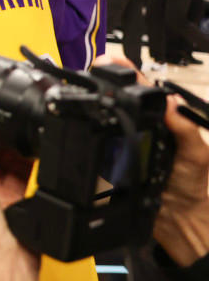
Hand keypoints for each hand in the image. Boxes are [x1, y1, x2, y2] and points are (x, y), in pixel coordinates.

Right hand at [93, 53, 208, 266]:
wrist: (178, 219)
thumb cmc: (192, 186)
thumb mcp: (198, 156)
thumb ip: (186, 131)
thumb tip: (172, 105)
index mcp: (165, 122)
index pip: (145, 90)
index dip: (128, 72)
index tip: (113, 61)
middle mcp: (144, 129)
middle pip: (120, 98)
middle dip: (105, 80)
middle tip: (93, 69)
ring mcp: (125, 143)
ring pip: (106, 117)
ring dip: (94, 102)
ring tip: (84, 87)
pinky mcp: (111, 160)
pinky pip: (97, 141)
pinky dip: (87, 131)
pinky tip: (83, 121)